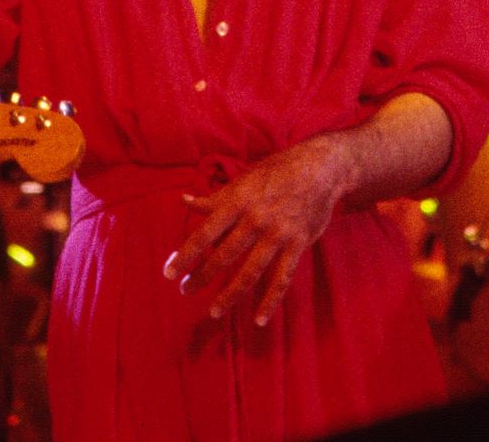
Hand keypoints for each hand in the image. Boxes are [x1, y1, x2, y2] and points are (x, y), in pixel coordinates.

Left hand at [161, 140, 350, 324]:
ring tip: (213, 311)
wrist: (318, 169)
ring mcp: (277, 235)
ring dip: (230, 295)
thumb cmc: (274, 173)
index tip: (169, 273)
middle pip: (223, 256)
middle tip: (185, 291)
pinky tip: (259, 319)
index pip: (204, 234)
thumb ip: (214, 199)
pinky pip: (282, 279)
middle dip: (202, 277)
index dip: (185, 255)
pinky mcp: (297, 245)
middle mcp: (254, 220)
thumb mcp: (242, 181)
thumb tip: (184, 202)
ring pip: (250, 272)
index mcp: (236, 203)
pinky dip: (270, 300)